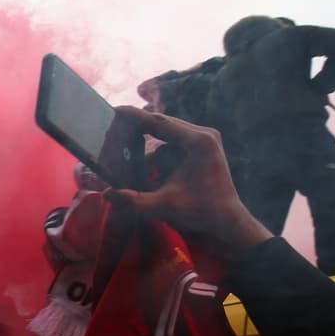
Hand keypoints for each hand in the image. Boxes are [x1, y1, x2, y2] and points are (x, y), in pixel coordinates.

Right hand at [104, 107, 271, 258]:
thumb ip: (134, 200)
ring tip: (135, 176)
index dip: (133, 116)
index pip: (158, 122)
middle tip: (113, 139)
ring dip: (148, 157)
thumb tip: (107, 194)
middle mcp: (203, 135)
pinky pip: (171, 148)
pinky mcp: (201, 150)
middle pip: (160, 127)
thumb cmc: (202, 214)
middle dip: (137, 137)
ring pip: (164, 140)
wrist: (227, 224)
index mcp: (198, 142)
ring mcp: (204, 141)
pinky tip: (151, 179)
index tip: (113, 111)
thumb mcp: (165, 207)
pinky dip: (157, 162)